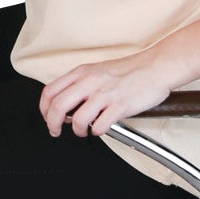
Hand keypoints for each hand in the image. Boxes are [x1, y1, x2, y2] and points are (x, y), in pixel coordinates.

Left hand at [39, 53, 174, 137]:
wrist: (156, 67)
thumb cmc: (130, 70)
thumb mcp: (97, 71)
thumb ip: (80, 84)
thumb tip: (66, 105)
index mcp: (82, 73)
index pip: (50, 91)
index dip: (44, 109)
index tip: (47, 117)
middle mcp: (90, 82)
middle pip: (58, 106)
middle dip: (52, 124)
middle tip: (56, 131)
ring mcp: (105, 94)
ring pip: (78, 119)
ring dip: (78, 130)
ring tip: (84, 130)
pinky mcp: (120, 106)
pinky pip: (100, 126)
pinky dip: (98, 131)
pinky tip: (102, 127)